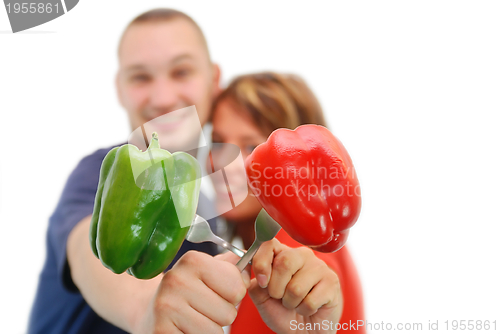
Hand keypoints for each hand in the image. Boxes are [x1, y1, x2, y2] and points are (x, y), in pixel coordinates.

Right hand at [134, 251, 249, 333]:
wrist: (148, 311)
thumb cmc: (187, 292)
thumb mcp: (206, 271)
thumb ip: (231, 266)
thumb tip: (252, 266)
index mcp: (192, 261)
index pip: (238, 288)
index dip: (233, 295)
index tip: (217, 292)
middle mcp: (176, 280)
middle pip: (228, 313)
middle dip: (221, 315)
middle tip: (202, 309)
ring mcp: (166, 307)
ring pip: (215, 332)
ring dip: (210, 330)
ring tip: (193, 320)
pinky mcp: (161, 331)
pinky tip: (184, 330)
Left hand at [249, 239, 342, 333]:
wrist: (303, 330)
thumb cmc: (283, 311)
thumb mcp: (262, 297)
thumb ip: (256, 282)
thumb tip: (254, 273)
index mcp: (282, 253)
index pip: (269, 244)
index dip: (262, 262)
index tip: (262, 282)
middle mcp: (302, 255)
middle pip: (284, 263)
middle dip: (276, 289)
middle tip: (280, 297)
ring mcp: (319, 267)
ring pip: (296, 286)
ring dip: (291, 303)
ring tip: (295, 303)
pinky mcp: (332, 282)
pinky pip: (310, 301)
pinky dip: (304, 310)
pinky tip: (309, 307)